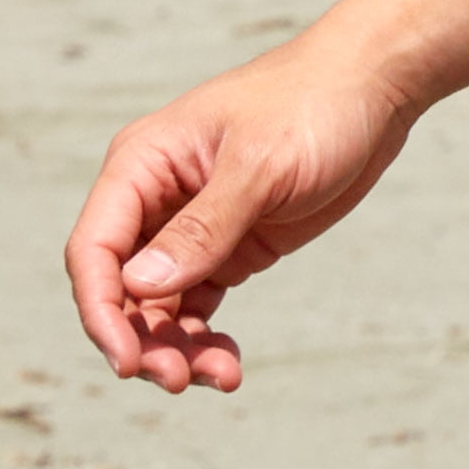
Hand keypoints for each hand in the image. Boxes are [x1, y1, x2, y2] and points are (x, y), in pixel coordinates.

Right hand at [62, 36, 424, 393]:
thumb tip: (139, 287)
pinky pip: (197, 304)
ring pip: (158, 307)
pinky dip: (204, 338)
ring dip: (176, 349)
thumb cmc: (312, 106)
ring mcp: (190, 226)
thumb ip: (204, 227)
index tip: (127, 362)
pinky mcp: (228, 246)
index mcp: (141, 164)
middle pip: (120, 289)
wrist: (373, 88)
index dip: (100, 311)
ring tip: (221, 375)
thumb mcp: (261, 166)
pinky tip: (229, 365)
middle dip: (142, 341)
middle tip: (180, 380)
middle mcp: (155, 199)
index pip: (94, 249)